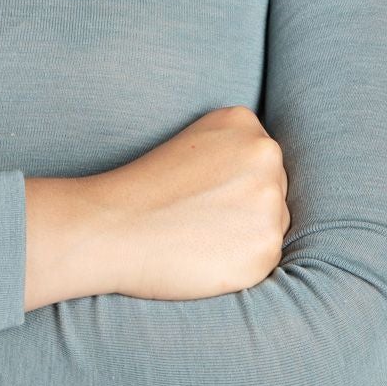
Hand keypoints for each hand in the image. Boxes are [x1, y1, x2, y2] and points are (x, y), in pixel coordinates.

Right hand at [85, 105, 289, 301]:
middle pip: (273, 188)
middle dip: (244, 205)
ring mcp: (269, 201)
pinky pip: (266, 257)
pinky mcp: (267, 247)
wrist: (113, 227)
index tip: (201, 190)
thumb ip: (233, 149)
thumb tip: (264, 177)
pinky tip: (207, 255)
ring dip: (246, 234)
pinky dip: (242, 263)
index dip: (230, 180)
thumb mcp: (193, 140)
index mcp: (242, 122)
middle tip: (198, 216)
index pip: (260, 158)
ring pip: (273, 223)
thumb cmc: (143, 189)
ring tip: (200, 236)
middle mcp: (265, 155)